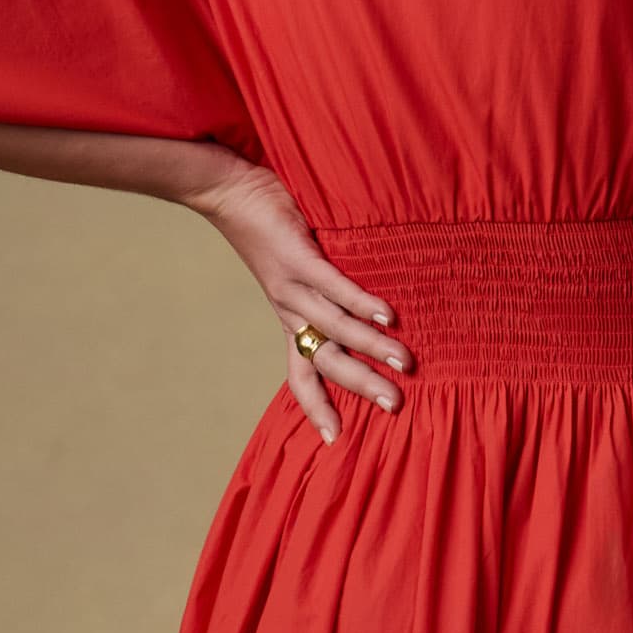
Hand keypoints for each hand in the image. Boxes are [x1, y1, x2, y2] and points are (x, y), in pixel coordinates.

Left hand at [189, 159, 407, 438]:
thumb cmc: (271, 228)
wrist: (228, 192)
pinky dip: (360, 303)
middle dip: (360, 386)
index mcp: (290, 321)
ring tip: (404, 363)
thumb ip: (327, 292)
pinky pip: (333, 287)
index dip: (316, 408)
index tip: (334, 440)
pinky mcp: (297, 258)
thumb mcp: (296, 272)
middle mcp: (291, 312)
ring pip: (334, 330)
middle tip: (393, 406)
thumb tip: (373, 308)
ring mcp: (293, 287)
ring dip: (371, 348)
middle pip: (326, 362)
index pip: (301, 376)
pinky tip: (387, 314)